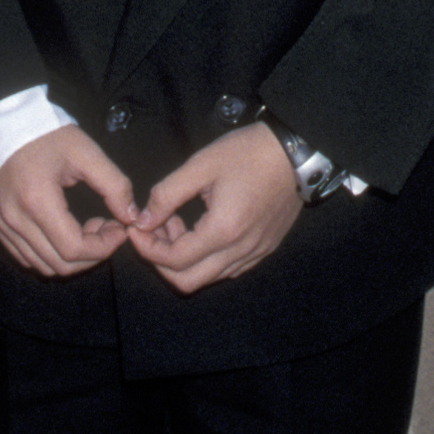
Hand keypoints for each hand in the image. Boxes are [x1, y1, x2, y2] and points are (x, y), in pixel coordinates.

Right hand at [0, 126, 138, 277]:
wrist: (4, 126)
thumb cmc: (46, 136)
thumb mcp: (86, 153)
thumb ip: (114, 185)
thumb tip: (132, 217)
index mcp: (36, 200)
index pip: (74, 249)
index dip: (103, 247)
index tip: (119, 229)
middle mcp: (14, 220)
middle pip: (60, 265)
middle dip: (92, 254)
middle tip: (106, 228)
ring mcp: (1, 226)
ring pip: (43, 266)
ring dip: (72, 257)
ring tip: (86, 228)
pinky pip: (26, 257)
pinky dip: (51, 254)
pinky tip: (64, 230)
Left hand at [129, 126, 300, 292]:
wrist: (296, 152)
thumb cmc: (249, 152)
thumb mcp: (201, 165)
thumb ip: (167, 195)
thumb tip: (144, 220)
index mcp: (223, 230)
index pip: (174, 260)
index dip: (147, 248)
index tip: (137, 228)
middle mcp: (240, 251)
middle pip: (189, 281)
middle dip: (161, 261)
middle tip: (154, 231)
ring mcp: (256, 253)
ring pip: (209, 278)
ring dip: (185, 260)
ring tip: (178, 225)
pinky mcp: (265, 248)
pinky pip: (229, 269)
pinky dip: (207, 259)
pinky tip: (202, 230)